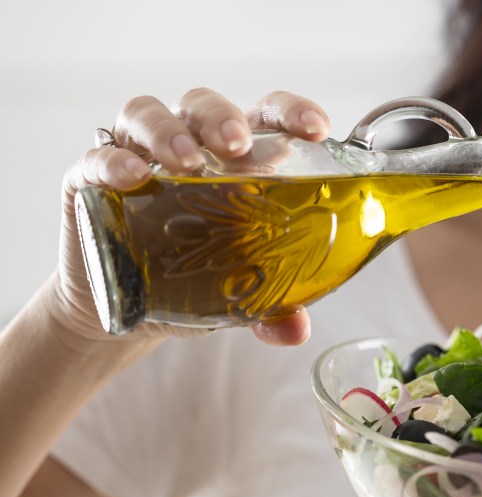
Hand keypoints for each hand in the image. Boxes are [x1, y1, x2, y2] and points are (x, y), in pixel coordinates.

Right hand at [56, 88, 331, 346]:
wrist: (130, 313)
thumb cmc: (198, 281)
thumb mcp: (242, 296)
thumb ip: (273, 310)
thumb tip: (295, 331)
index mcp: (237, 160)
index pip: (267, 116)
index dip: (291, 112)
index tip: (317, 127)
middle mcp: (189, 147)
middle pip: (203, 106)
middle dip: (222, 117)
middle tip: (238, 144)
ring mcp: (137, 158)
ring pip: (146, 116)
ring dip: (168, 131)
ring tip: (187, 161)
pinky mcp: (90, 181)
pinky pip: (96, 157)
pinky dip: (112, 161)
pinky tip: (131, 176)